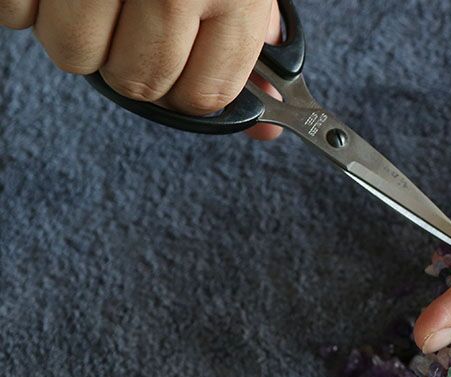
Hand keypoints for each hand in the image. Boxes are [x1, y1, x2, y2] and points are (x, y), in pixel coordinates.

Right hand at [1, 0, 282, 139]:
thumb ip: (252, 49)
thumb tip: (264, 128)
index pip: (204, 97)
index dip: (191, 95)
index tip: (183, 72)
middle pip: (137, 83)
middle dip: (135, 67)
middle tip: (136, 29)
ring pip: (74, 56)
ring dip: (80, 39)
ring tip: (96, 3)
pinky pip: (17, 17)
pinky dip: (29, 8)